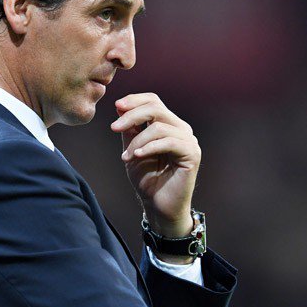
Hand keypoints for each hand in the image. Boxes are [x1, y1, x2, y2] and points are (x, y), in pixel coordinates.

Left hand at [110, 93, 200, 238]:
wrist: (158, 206)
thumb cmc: (147, 179)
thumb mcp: (132, 149)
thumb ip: (129, 129)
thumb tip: (120, 106)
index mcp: (168, 125)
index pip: (153, 101)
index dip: (135, 100)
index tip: (116, 106)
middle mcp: (181, 129)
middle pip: (156, 108)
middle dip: (131, 116)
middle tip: (114, 128)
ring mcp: (188, 141)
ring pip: (159, 126)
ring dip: (137, 140)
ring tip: (126, 157)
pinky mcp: (192, 154)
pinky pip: (168, 142)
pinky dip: (149, 147)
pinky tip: (137, 155)